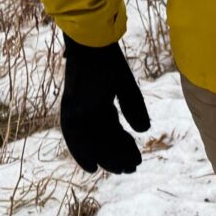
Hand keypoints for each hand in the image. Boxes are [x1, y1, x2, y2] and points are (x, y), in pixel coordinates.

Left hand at [58, 35, 149, 173]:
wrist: (92, 45)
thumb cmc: (108, 60)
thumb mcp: (125, 87)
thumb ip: (134, 108)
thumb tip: (144, 131)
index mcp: (99, 103)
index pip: (113, 131)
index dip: (125, 146)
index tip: (137, 159)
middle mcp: (87, 111)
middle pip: (103, 140)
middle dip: (118, 156)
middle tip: (132, 168)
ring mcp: (77, 112)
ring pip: (92, 142)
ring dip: (106, 157)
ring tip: (123, 169)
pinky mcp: (70, 111)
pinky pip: (75, 139)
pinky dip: (81, 154)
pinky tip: (92, 167)